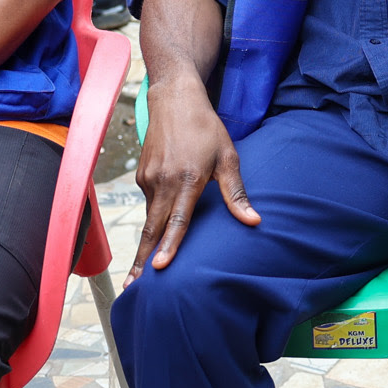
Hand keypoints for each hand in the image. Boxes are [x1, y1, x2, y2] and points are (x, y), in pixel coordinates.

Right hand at [129, 76, 258, 283]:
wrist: (173, 99)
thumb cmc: (206, 128)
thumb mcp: (228, 156)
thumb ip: (237, 192)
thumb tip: (253, 221)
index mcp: (187, 179)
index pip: (177, 220)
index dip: (169, 246)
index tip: (159, 269)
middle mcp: (163, 181)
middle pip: (152, 228)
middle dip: (143, 260)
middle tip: (134, 289)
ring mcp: (148, 178)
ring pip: (148, 218)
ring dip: (145, 246)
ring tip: (140, 273)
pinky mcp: (140, 176)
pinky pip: (148, 204)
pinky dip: (151, 221)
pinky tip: (155, 235)